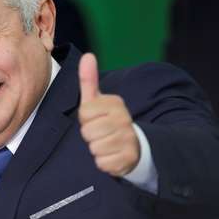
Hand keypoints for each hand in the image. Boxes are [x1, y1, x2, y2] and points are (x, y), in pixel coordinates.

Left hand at [78, 53, 139, 175]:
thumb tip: (88, 55)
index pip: (84, 114)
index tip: (96, 118)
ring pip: (95, 148)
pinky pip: (102, 162)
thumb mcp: (98, 100)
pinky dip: (104, 162)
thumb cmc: (108, 121)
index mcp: (115, 103)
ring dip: (97, 149)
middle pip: (88, 132)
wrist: (134, 145)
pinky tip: (113, 155)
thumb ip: (89, 80)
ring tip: (107, 143)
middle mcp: (124, 119)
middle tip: (101, 133)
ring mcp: (128, 139)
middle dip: (90, 135)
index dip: (86, 119)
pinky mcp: (128, 158)